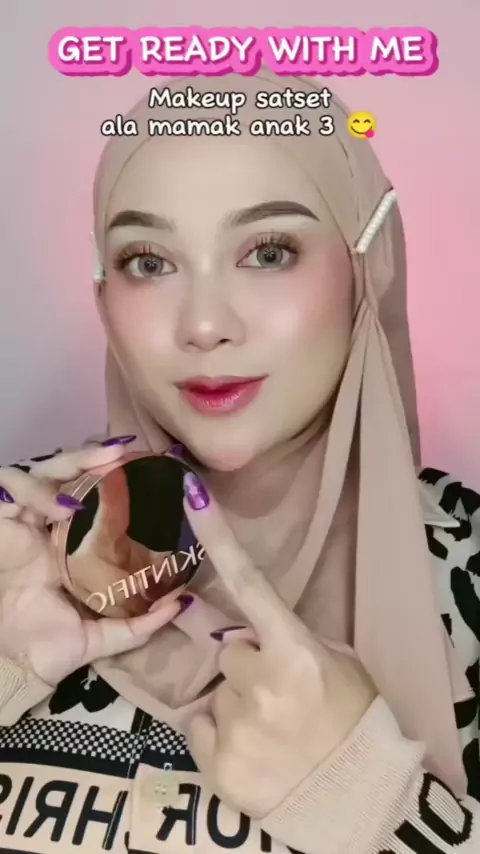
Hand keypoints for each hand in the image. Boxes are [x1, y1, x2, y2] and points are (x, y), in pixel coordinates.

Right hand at [0, 441, 187, 687]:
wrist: (15, 670)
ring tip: (92, 478)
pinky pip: (9, 490)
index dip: (103, 474)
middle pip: (62, 474)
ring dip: (64, 469)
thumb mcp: (103, 635)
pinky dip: (35, 491)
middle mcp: (42, 528)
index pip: (84, 494)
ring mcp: (19, 525)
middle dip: (88, 456)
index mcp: (67, 545)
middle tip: (119, 452)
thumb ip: (139, 623)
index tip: (137, 463)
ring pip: (37, 473)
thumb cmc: (50, 650)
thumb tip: (181, 604)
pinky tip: (59, 508)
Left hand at [183, 475, 375, 818]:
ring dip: (236, 704)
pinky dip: (218, 736)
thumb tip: (249, 627)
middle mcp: (261, 682)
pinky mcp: (218, 764)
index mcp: (295, 650)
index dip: (217, 536)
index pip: (248, 582)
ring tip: (272, 728)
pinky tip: (252, 749)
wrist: (356, 796)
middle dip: (246, 666)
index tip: (189, 495)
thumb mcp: (337, 663)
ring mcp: (237, 725)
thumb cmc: (353, 719)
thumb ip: (291, 639)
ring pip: (215, 692)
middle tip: (279, 695)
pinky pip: (199, 727)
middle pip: (228, 651)